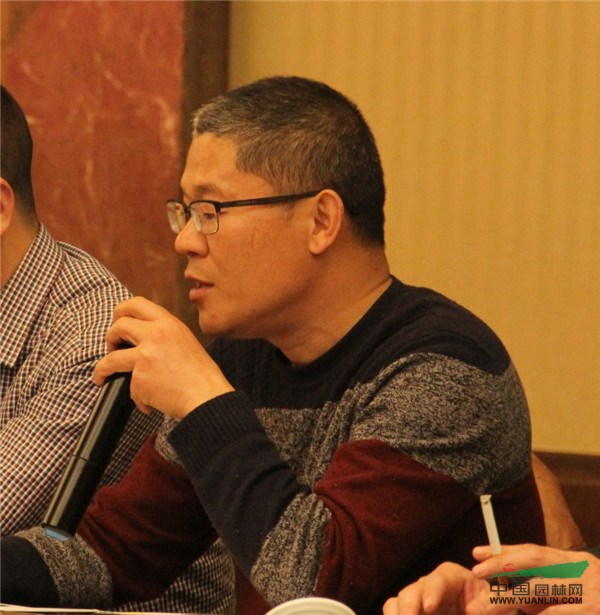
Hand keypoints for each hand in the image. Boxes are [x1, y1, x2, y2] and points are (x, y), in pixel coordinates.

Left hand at [93, 297, 233, 417]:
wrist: (206, 396)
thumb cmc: (201, 375)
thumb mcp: (185, 341)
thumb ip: (164, 335)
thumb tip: (142, 340)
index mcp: (168, 323)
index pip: (136, 304)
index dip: (121, 311)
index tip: (118, 322)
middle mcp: (155, 334)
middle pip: (119, 326)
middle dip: (110, 338)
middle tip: (113, 349)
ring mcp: (145, 356)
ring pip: (111, 358)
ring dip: (103, 369)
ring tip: (104, 376)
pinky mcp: (139, 378)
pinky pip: (128, 386)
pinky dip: (137, 397)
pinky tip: (148, 403)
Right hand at [382, 562, 488, 614]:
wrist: (489, 609)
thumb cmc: (495, 607)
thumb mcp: (500, 604)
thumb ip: (488, 607)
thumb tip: (471, 611)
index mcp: (452, 577)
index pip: (439, 579)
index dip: (432, 591)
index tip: (430, 606)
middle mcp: (429, 587)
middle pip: (410, 592)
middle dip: (408, 609)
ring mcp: (418, 603)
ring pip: (395, 605)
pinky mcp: (414, 613)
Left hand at [472, 543, 599, 613]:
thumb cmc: (599, 601)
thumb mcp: (575, 590)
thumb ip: (547, 590)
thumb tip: (509, 592)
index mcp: (575, 561)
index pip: (533, 550)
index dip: (504, 552)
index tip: (476, 554)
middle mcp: (583, 569)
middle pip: (535, 558)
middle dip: (502, 564)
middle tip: (476, 572)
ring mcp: (593, 590)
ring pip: (543, 588)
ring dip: (513, 598)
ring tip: (490, 605)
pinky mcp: (597, 610)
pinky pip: (561, 612)